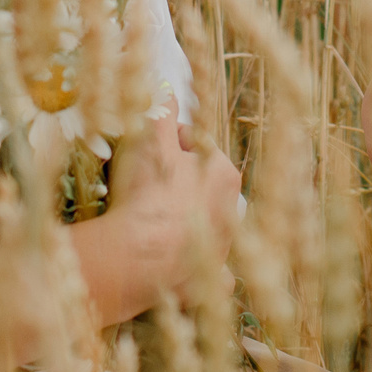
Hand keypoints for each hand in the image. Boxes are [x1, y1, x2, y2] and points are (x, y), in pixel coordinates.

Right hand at [107, 115, 241, 293]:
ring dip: (187, 224)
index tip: (147, 146)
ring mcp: (221, 250)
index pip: (198, 146)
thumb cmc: (148, 191)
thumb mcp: (150, 141)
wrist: (140, 257)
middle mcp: (231, 212)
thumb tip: (167, 89)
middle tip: (146, 184)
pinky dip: (194, 273)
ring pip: (206, 229)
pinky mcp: (206, 283)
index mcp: (224, 174)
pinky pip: (205, 276)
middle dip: (179, 182)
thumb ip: (159, 112)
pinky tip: (178, 270)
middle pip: (203, 187)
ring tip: (153, 222)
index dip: (169, 142)